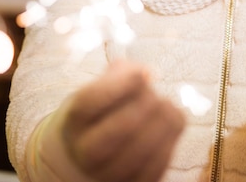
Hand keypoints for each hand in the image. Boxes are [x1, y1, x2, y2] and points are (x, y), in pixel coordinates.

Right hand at [61, 60, 185, 181]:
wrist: (91, 156)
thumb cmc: (103, 112)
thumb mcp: (101, 88)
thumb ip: (121, 73)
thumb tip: (147, 74)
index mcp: (74, 121)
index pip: (90, 102)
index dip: (121, 84)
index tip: (145, 73)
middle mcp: (85, 153)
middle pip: (118, 129)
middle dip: (146, 104)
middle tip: (154, 95)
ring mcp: (108, 175)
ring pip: (143, 149)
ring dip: (163, 120)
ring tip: (164, 106)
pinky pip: (159, 165)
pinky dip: (171, 139)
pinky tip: (170, 124)